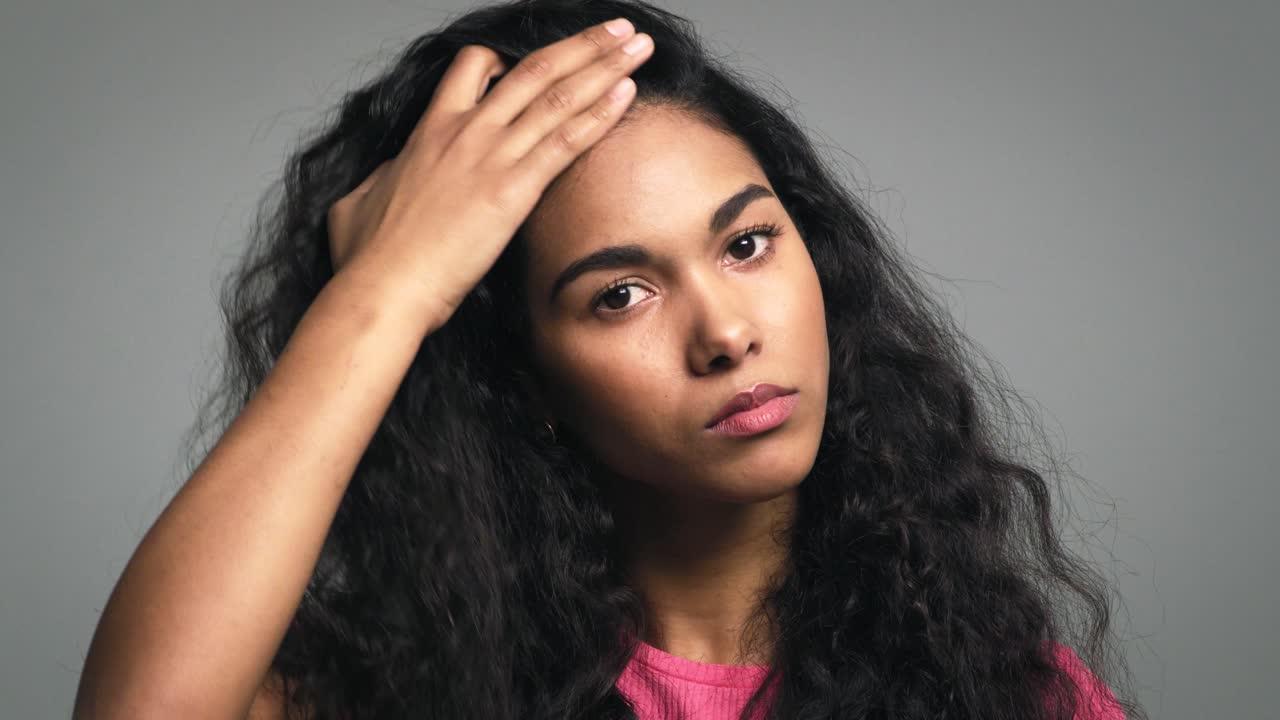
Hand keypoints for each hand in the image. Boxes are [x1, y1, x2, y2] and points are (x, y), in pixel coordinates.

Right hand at [324, 17, 653, 328]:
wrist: (382, 288)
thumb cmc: (369, 258)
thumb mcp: (360, 202)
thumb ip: (383, 179)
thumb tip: (389, 176)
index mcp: (430, 131)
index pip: (474, 68)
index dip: (511, 56)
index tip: (545, 57)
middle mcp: (465, 132)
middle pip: (533, 69)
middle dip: (582, 45)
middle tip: (618, 29)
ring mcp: (490, 157)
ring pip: (557, 95)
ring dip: (605, 66)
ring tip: (638, 46)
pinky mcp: (512, 191)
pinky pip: (566, 142)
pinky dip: (600, 114)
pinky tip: (627, 94)